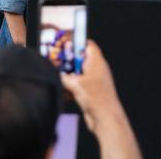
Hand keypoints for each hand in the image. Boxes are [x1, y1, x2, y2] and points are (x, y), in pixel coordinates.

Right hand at [61, 41, 142, 158]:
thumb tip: (56, 73)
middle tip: (57, 62)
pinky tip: (64, 92)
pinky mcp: (91, 91)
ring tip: (59, 77)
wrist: (104, 118)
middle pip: (80, 59)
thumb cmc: (97, 98)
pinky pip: (79, 85)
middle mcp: (96, 69)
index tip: (65, 44)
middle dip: (68, 61)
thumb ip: (64, 76)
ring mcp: (94, 81)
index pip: (88, 45)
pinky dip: (71, 87)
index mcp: (96, 61)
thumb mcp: (75, 84)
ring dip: (68, 76)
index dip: (76, 43)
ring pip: (78, 73)